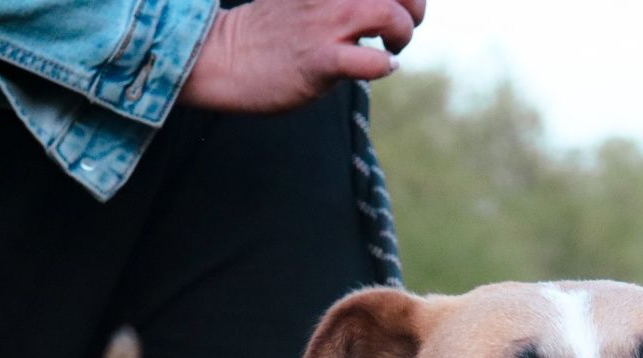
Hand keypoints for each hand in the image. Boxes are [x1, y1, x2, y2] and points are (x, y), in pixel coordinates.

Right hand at [180, 0, 425, 112]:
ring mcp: (325, 22)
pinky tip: (379, 66)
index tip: (400, 3)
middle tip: (399, 28)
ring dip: (402, 34)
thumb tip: (394, 4)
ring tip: (392, 47)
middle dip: (414, 8)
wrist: (227, 56)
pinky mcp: (320, 59)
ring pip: (390, 15)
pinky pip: (371, 61)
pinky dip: (384, 65)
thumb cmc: (278, 29)